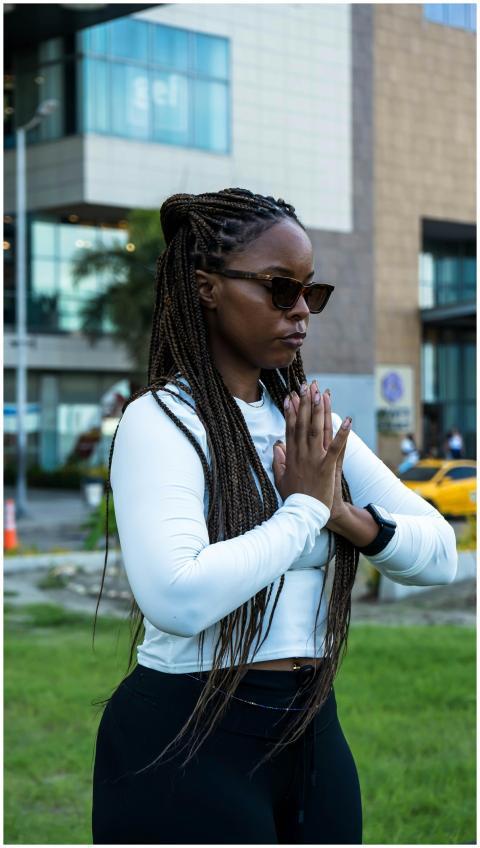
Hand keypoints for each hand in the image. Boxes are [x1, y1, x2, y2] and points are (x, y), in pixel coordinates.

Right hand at [272, 380, 351, 510]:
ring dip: (320, 410)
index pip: (290, 428)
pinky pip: (336, 447)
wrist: (304, 514)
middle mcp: (301, 454)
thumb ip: (279, 462)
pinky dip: (342, 433)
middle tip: (307, 385)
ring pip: (317, 430)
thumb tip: (277, 447)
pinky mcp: (327, 467)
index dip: (291, 411)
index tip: (290, 396)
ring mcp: (314, 459)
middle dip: (305, 403)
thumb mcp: (281, 479)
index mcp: (291, 456)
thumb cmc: (294, 498)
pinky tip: (348, 420)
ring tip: (321, 393)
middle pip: (304, 424)